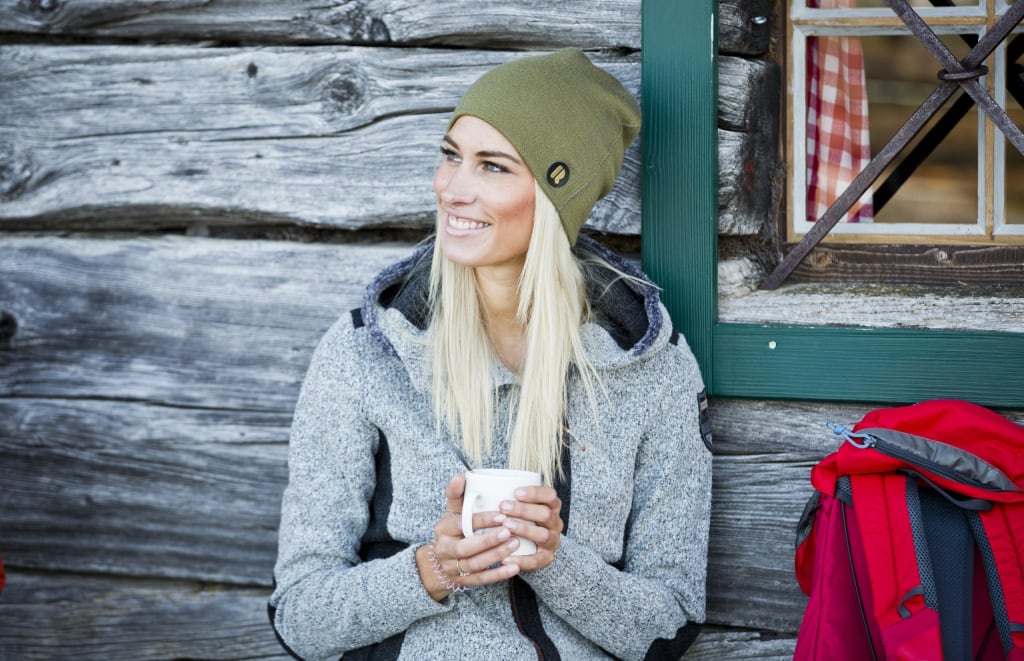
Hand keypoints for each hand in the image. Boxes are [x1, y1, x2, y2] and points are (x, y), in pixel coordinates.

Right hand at [416, 474, 521, 600]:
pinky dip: (498, 574)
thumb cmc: (454, 528)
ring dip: (496, 555)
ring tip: (515, 544)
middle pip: (466, 548)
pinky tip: (514, 567)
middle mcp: (444, 550)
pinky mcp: (463, 582)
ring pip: (475, 565)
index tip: (501, 515)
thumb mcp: (453, 511)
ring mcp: (453, 568)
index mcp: (443, 529)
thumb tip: (462, 475)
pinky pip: (482, 580)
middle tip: (509, 531)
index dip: (481, 520)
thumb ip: (457, 493)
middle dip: (489, 540)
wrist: (442, 559)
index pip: (461, 524)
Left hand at [497, 484, 562, 572]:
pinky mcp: (546, 558)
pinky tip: (506, 558)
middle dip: (524, 510)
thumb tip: (464, 477)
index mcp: (550, 505)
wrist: (524, 545)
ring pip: (543, 535)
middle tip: (503, 507)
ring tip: (506, 527)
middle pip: (545, 514)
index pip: (549, 495)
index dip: (535, 493)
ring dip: (525, 530)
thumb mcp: (510, 503)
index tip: (515, 492)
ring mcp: (552, 541)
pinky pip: (537, 561)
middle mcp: (555, 522)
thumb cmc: (512, 518)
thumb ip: (493, 492)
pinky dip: (522, 560)